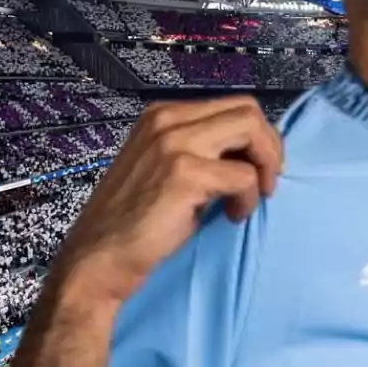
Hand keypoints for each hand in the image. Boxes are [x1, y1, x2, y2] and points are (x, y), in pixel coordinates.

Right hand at [51, 96, 282, 307]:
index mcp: (162, 115)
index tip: (258, 168)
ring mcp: (175, 144)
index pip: (233, 105)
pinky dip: (249, 199)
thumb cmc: (134, 222)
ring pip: (251, 131)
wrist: (98, 261)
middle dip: (270, 146)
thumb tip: (248, 151)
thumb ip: (199, 149)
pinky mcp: (185, 174)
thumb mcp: (164, 167)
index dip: (257, 136)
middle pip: (248, 110)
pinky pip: (244, 177)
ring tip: (251, 199)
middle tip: (266, 182)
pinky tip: (232, 217)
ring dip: (265, 167)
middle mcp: (167, 120)